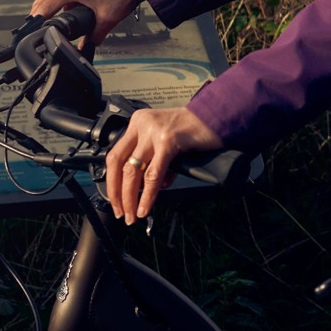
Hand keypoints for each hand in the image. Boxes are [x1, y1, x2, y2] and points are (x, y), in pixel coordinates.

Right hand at [29, 0, 142, 48]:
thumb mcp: (106, 20)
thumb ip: (93, 37)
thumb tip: (85, 49)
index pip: (44, 6)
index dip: (36, 21)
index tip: (30, 33)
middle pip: (43, 0)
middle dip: (38, 16)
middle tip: (34, 32)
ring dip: (48, 9)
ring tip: (46, 26)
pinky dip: (58, 4)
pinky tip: (62, 16)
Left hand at [104, 107, 222, 223]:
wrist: (218, 116)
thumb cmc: (196, 129)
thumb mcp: (167, 141)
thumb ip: (154, 160)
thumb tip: (148, 187)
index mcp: (138, 123)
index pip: (115, 155)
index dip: (112, 181)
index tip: (116, 200)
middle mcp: (142, 125)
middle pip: (119, 164)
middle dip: (118, 193)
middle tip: (123, 213)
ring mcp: (154, 132)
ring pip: (132, 171)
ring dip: (130, 198)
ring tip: (134, 215)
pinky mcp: (167, 141)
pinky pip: (153, 175)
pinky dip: (148, 195)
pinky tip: (146, 207)